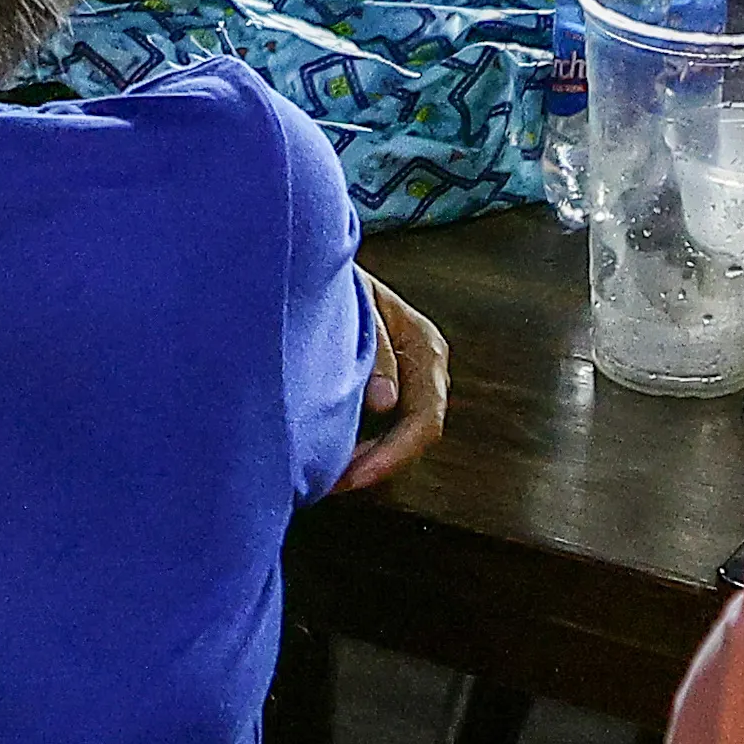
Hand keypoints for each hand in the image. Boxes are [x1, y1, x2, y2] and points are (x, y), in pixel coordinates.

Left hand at [339, 270, 448, 490]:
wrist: (318, 261)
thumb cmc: (337, 281)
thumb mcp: (357, 304)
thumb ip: (377, 349)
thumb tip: (386, 403)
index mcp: (424, 346)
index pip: (424, 418)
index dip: (391, 454)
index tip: (351, 475)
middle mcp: (425, 366)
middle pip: (417, 433)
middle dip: (378, 464)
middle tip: (331, 482)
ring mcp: (409, 377)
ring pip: (401, 434)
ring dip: (369, 457)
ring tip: (328, 472)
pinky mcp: (386, 383)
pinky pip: (383, 425)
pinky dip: (361, 443)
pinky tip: (332, 450)